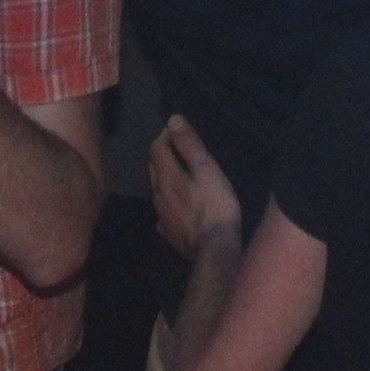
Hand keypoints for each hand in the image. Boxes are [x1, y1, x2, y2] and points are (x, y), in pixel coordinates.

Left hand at [146, 114, 241, 258]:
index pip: (157, 148)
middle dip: (164, 155)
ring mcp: (162, 216)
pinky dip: (169, 203)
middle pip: (154, 168)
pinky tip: (179, 206)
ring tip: (183, 176)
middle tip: (182, 151)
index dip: (166, 136)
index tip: (180, 131)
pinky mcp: (169, 233)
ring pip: (157, 190)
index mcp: (166, 176)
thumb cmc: (215, 206)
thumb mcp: (206, 169)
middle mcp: (157, 195)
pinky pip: (164, 212)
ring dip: (166, 179)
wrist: (215, 250)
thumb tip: (173, 120)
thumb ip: (189, 145)